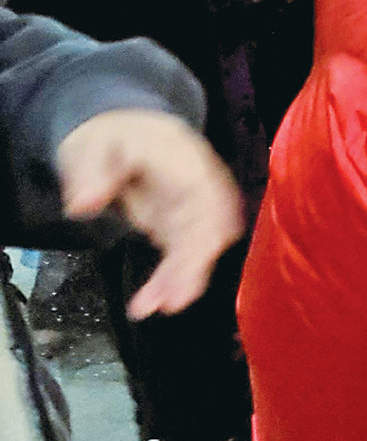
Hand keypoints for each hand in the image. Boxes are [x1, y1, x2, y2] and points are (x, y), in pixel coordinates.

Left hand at [55, 110, 243, 319]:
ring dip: (184, 277)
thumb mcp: (89, 147)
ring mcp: (192, 203)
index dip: (205, 226)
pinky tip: (157, 301)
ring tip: (159, 308)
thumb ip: (88, 174)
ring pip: (200, 243)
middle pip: (209, 223)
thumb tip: (83, 206)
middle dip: (194, 263)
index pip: (203, 191)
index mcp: (180, 155)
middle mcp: (199, 180)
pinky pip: (186, 253)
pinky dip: (175, 278)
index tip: (193, 258)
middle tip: (173, 300)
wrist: (116, 133)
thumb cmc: (107, 139)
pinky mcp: (182, 223)